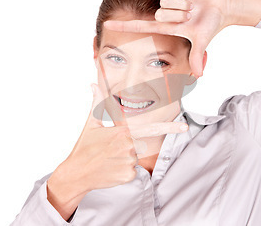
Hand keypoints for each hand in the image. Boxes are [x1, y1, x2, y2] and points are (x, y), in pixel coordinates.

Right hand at [46, 83, 188, 219]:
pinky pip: (133, 171)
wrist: (76, 173)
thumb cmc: (84, 148)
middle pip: (141, 145)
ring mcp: (128, 162)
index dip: (169, 127)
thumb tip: (93, 85)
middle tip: (113, 151)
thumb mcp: (91, 124)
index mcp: (122, 132)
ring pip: (136, 159)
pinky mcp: (128, 176)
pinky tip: (111, 170)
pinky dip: (124, 171)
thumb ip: (97, 103)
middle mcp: (128, 147)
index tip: (184, 127)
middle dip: (131, 147)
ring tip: (109, 159)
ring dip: (126, 159)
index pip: (151, 129)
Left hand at [103, 0, 231, 77]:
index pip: (140, 26)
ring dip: (182, 4)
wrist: (222, 6)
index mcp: (167, 26)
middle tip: (191, 16)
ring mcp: (167, 0)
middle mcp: (164, 13)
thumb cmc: (211, 24)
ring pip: (164, 1)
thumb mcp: (202, 41)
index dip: (124, 26)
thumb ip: (197, 56)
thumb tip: (198, 75)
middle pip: (159, 14)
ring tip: (191, 5)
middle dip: (178, 16)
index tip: (106, 24)